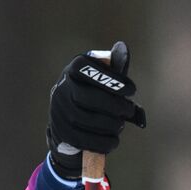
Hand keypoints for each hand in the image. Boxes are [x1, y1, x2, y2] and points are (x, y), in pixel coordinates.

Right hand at [46, 41, 147, 178]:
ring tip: (119, 125)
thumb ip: (113, 69)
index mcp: (74, 70)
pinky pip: (82, 139)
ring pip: (84, 119)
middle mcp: (62, 87)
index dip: (111, 79)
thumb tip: (123, 48)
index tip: (132, 90)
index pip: (87, 68)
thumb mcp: (102, 80)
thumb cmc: (94, 96)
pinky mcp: (61, 131)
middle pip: (87, 97)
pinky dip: (102, 141)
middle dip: (113, 106)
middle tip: (128, 110)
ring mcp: (58, 110)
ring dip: (109, 125)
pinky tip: (113, 140)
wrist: (68, 121)